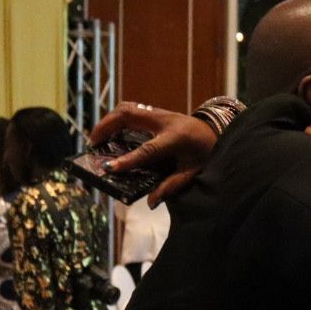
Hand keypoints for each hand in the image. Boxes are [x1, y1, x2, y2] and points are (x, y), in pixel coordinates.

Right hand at [89, 102, 217, 205]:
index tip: (109, 168)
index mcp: (177, 138)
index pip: (148, 150)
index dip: (128, 159)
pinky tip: (110, 131)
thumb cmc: (206, 153)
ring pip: (127, 107)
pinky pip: (131, 109)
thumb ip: (172, 186)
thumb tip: (151, 202)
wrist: (217, 130)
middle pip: (129, 115)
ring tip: (97, 137)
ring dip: (108, 120)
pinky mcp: (156, 111)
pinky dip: (116, 118)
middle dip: (107, 127)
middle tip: (92, 144)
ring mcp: (160, 113)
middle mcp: (166, 121)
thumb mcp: (193, 172)